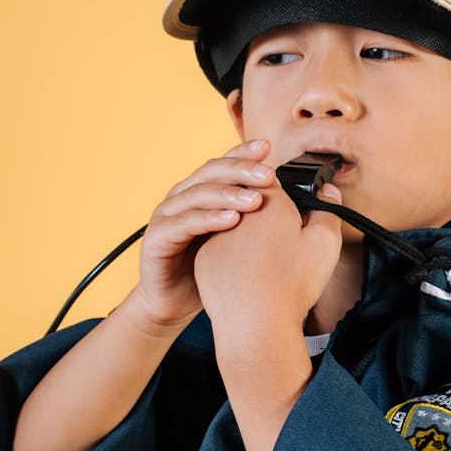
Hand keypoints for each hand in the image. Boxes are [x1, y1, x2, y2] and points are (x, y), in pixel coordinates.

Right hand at [131, 139, 275, 330]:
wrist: (173, 302)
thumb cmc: (208, 269)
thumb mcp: (236, 239)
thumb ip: (253, 216)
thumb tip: (293, 200)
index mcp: (201, 191)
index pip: (223, 163)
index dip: (244, 153)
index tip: (268, 147)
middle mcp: (182, 197)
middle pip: (211, 171)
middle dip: (241, 171)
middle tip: (269, 176)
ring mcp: (166, 215)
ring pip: (198, 194)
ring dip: (228, 194)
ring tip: (255, 200)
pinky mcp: (157, 238)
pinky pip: (183, 223)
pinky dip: (207, 219)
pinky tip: (231, 220)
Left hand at [192, 178, 343, 343]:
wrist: (255, 324)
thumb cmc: (292, 283)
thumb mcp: (326, 242)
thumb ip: (329, 208)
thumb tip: (326, 189)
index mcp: (268, 200)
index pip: (272, 181)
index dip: (285, 197)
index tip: (294, 214)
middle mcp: (237, 211)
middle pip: (250, 201)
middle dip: (264, 215)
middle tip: (281, 243)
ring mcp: (217, 234)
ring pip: (235, 226)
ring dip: (247, 236)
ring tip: (265, 264)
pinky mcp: (204, 258)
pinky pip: (221, 249)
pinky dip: (233, 258)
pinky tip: (248, 276)